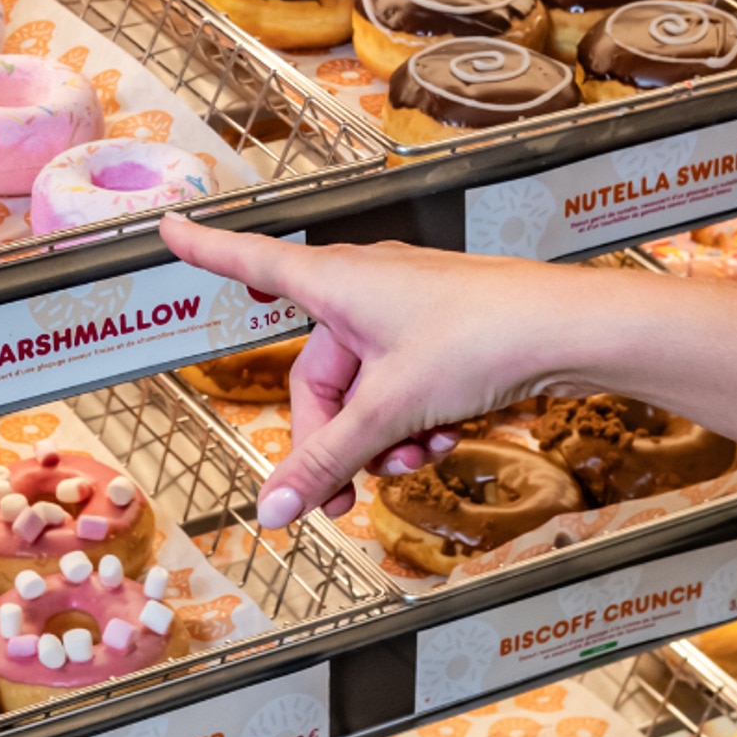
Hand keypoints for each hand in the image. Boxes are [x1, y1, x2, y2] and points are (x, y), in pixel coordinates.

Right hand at [161, 215, 582, 528]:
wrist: (568, 330)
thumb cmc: (480, 335)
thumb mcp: (389, 410)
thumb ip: (328, 461)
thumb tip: (272, 507)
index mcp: (335, 280)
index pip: (251, 261)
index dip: (207, 250)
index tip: (168, 229)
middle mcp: (364, 287)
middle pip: (316, 375)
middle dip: (332, 439)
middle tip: (344, 498)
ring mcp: (404, 312)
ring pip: (364, 391)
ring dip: (379, 439)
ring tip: (412, 462)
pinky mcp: (440, 336)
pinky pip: (402, 389)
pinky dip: (413, 423)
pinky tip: (441, 442)